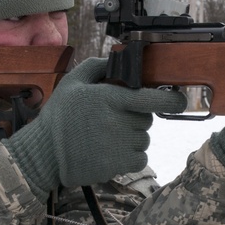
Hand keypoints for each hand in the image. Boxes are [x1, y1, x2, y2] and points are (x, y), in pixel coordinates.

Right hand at [3, 57, 186, 195]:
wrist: (44, 153)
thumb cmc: (59, 116)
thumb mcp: (71, 82)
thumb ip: (97, 67)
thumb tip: (118, 59)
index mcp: (110, 98)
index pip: (152, 99)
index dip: (172, 100)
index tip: (180, 100)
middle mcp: (118, 122)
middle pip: (146, 120)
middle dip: (135, 118)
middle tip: (112, 120)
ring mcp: (120, 145)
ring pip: (144, 140)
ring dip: (132, 138)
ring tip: (107, 137)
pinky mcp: (118, 165)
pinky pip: (140, 159)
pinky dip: (131, 156)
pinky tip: (110, 151)